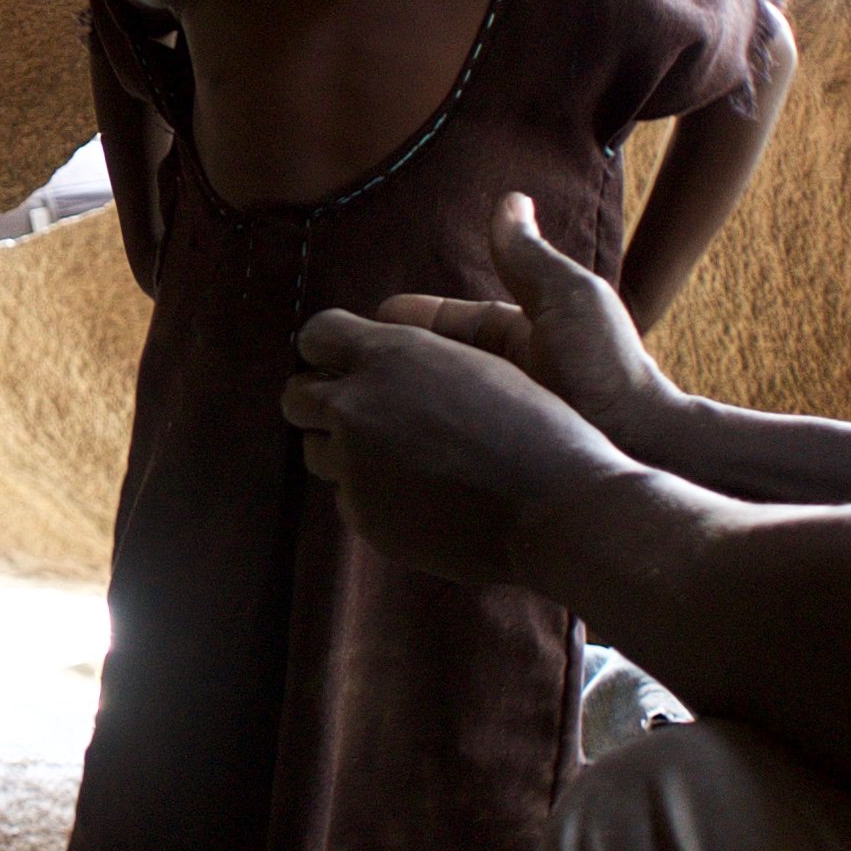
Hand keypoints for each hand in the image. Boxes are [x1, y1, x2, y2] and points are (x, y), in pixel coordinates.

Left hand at [281, 308, 645, 593]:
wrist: (553, 505)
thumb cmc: (532, 426)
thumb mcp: (473, 361)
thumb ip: (412, 356)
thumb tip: (374, 356)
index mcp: (388, 354)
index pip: (316, 335)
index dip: (327, 348)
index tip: (339, 361)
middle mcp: (357, 406)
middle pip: (296, 396)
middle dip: (319, 401)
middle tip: (355, 413)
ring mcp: (355, 465)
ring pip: (315, 451)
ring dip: (343, 450)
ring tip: (397, 457)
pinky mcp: (363, 515)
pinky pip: (347, 497)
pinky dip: (372, 494)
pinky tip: (419, 496)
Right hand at [370, 192, 676, 440]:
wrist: (643, 450)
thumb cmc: (609, 371)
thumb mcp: (567, 299)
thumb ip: (529, 257)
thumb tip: (509, 199)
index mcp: (513, 336)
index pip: (441, 325)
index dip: (401, 325)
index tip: (360, 326)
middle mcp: (501, 378)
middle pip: (428, 366)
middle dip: (385, 366)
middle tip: (333, 371)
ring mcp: (496, 421)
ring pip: (429, 409)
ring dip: (391, 407)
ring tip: (342, 411)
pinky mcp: (493, 463)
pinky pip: (443, 449)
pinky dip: (412, 445)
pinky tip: (376, 449)